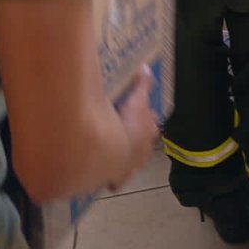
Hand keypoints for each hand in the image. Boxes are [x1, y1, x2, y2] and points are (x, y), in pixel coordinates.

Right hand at [109, 65, 158, 190]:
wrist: (113, 153)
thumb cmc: (128, 125)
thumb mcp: (137, 100)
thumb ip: (142, 85)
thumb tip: (145, 68)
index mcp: (148, 134)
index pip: (149, 128)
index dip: (144, 123)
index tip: (134, 119)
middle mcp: (142, 153)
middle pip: (139, 147)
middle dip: (131, 142)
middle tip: (119, 134)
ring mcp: (129, 169)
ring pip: (127, 165)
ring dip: (119, 159)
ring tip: (106, 153)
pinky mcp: (116, 181)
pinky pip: (113, 181)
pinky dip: (107, 178)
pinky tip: (98, 175)